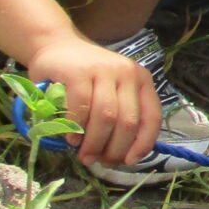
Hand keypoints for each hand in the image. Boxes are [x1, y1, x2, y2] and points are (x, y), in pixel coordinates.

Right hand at [24, 34, 161, 167]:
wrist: (56, 47)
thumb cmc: (86, 77)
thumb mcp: (111, 92)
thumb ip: (120, 115)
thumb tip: (121, 156)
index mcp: (142, 80)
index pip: (152, 116)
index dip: (143, 143)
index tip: (130, 162)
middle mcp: (127, 73)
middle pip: (128, 121)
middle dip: (115, 149)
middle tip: (100, 162)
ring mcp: (103, 70)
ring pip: (106, 116)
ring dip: (95, 143)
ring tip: (85, 156)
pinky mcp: (77, 72)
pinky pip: (81, 107)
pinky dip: (76, 128)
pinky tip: (71, 139)